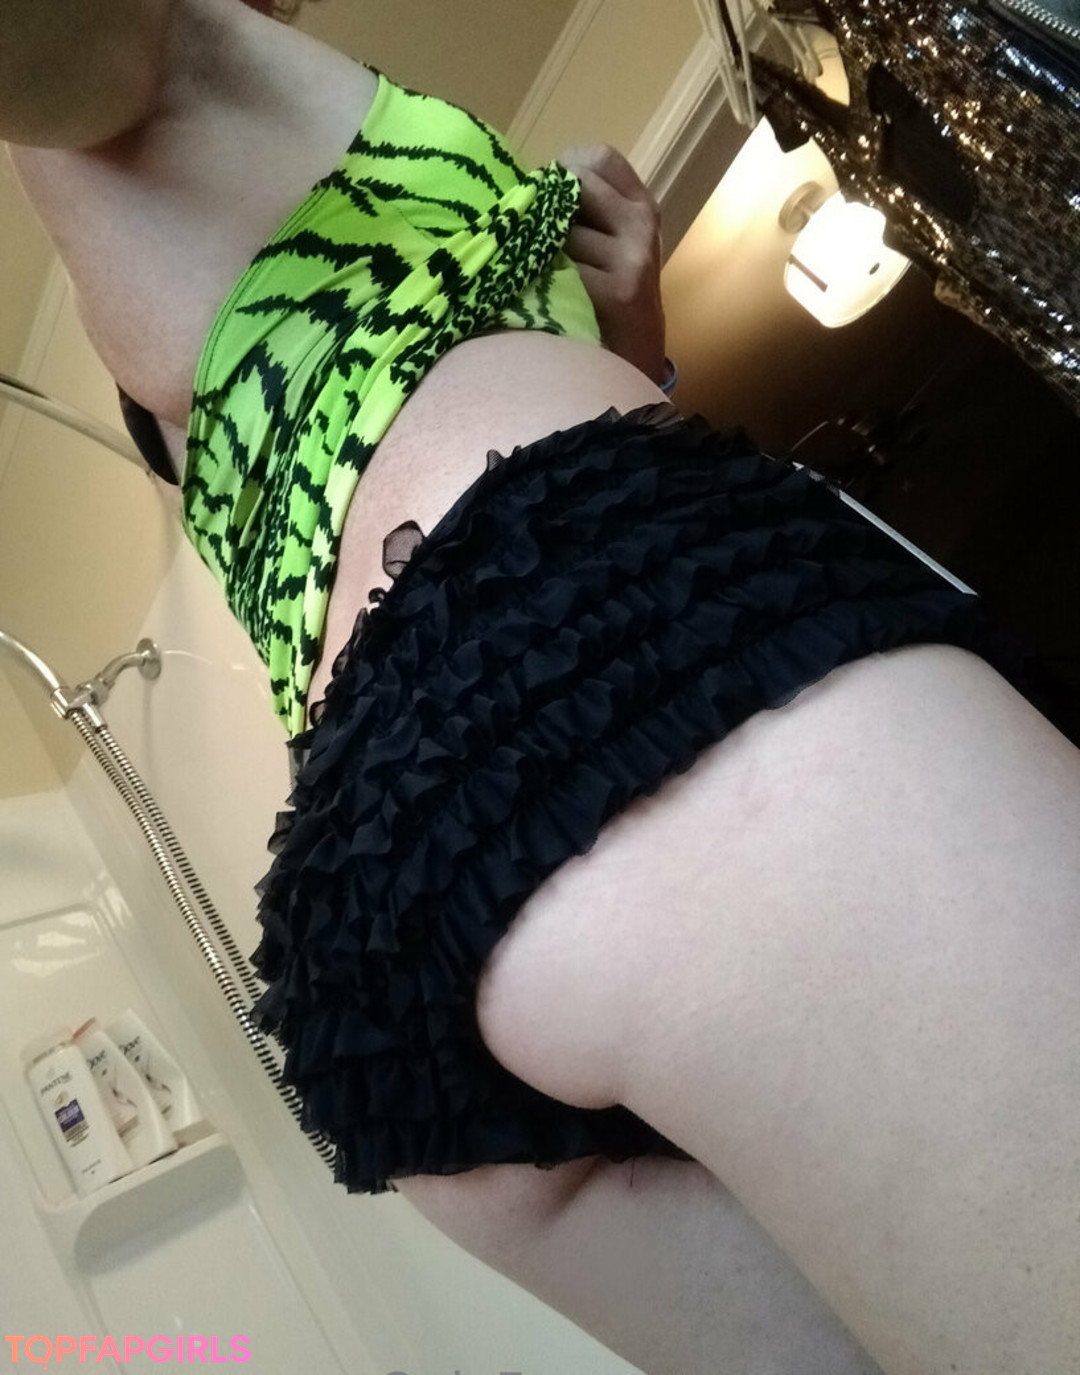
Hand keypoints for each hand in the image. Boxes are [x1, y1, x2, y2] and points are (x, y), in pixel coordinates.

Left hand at [558, 144, 667, 388]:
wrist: (632, 364)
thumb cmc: (606, 302)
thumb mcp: (607, 247)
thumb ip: (581, 212)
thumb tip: (526, 184)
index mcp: (642, 206)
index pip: (600, 158)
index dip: (566, 171)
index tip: (550, 200)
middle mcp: (642, 222)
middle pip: (576, 184)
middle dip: (548, 208)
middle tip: (539, 242)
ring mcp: (633, 256)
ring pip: (562, 229)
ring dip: (542, 249)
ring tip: (544, 275)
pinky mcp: (618, 291)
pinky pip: (562, 268)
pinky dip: (544, 281)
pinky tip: (547, 297)